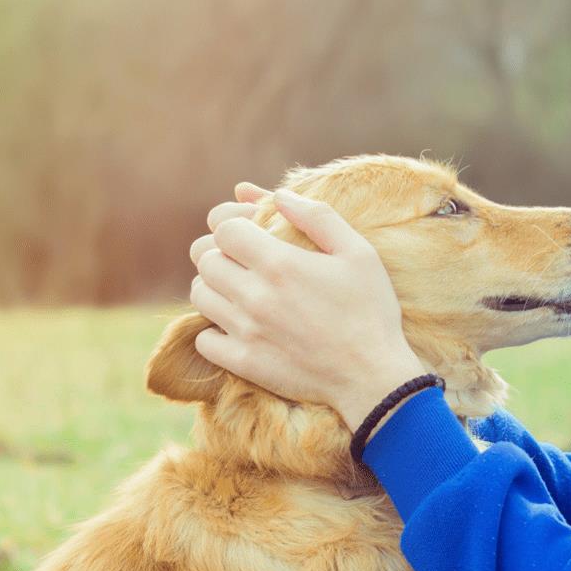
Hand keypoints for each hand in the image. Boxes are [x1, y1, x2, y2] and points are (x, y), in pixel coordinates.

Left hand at [189, 182, 426, 431]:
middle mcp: (254, 295)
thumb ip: (318, 217)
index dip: (235, 226)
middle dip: (220, 252)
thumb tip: (279, 195)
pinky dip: (213, 330)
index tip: (253, 234)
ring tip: (239, 290)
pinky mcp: (243, 362)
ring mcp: (245, 331)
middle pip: (204, 259)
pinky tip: (238, 326)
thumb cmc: (370, 310)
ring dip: (214, 287)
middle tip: (244, 260)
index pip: (223, 229)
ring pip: (198, 295)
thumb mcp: (358, 253)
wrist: (372, 375)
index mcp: (280, 263)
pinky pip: (204, 339)